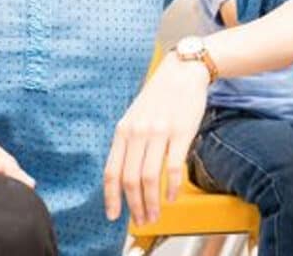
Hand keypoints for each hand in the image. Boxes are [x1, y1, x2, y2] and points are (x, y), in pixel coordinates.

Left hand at [103, 55, 210, 225]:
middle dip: (134, 206)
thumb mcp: (134, 117)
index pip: (111, 171)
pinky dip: (171, 187)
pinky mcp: (181, 132)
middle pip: (130, 179)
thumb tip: (125, 176)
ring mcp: (159, 132)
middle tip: (141, 221)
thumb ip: (128, 143)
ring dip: (151, 202)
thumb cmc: (159, 97)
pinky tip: (171, 197)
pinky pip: (173, 167)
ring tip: (154, 215)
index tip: (113, 216)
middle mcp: (137, 132)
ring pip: (149, 177)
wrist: (182, 72)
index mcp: (123, 131)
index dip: (111, 197)